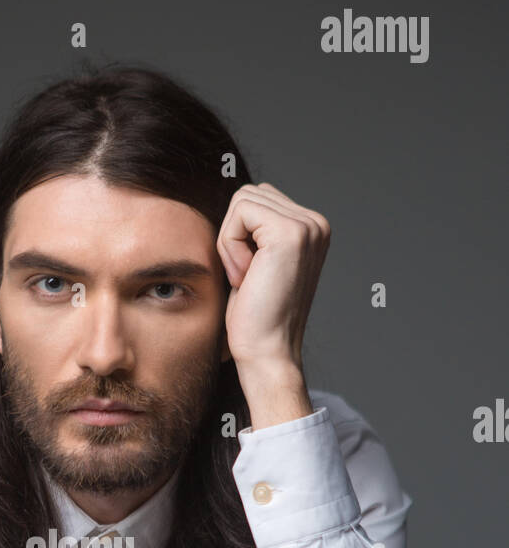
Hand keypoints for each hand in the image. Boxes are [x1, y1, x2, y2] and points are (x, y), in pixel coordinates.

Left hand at [216, 181, 330, 393]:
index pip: (258, 200)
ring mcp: (307, 227)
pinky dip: (230, 245)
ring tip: (247, 277)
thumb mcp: (257, 265)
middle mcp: (316, 224)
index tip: (251, 276)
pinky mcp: (290, 233)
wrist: (267, 352)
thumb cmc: (255, 318)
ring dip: (231, 242)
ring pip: (243, 200)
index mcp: (311, 230)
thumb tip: (238, 203)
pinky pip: (240, 212)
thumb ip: (256, 232)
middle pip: (250, 195)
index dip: (239, 236)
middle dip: (234, 235)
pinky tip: (245, 276)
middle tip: (246, 278)